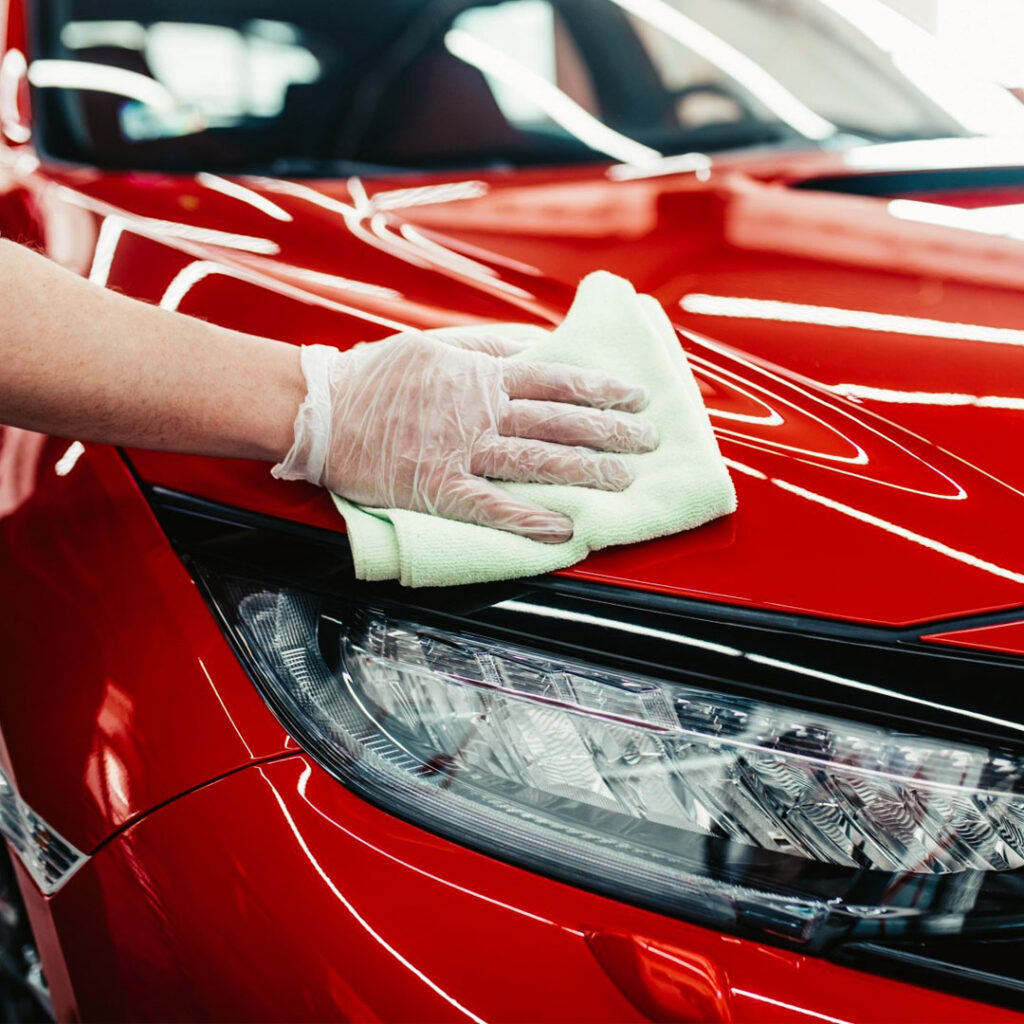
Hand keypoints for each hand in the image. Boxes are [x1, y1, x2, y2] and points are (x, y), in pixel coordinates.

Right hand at [273, 331, 657, 542]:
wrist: (323, 410)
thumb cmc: (377, 376)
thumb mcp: (437, 346)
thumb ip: (490, 348)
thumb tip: (536, 346)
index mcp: (480, 377)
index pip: (555, 380)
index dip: (599, 389)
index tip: (634, 397)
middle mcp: (479, 412)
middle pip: (557, 420)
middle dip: (608, 431)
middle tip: (648, 441)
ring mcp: (459, 451)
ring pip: (534, 459)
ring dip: (583, 469)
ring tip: (623, 479)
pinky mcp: (436, 487)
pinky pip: (490, 505)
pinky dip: (527, 517)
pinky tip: (562, 527)